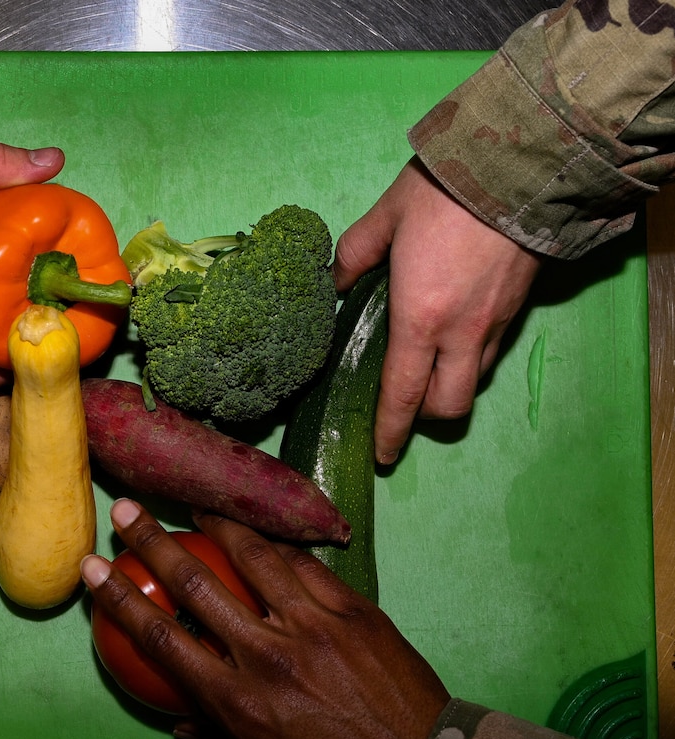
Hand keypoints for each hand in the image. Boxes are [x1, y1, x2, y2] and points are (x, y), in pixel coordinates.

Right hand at [81, 499, 449, 738]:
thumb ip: (221, 734)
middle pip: (196, 583)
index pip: (162, 638)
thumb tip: (183, 719)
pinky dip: (281, 547)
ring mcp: (313, 625)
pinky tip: (268, 535)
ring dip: (220, 525)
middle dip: (153, 540)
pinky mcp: (353, 610)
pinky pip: (308, 566)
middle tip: (126, 508)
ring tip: (199, 506)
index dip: (120, 599)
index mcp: (238, 701)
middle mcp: (268, 654)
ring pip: (256, 557)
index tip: (93, 568)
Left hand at [334, 157, 540, 463]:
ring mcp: (496, 324)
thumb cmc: (444, 192)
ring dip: (450, 387)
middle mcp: (461, 334)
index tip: (381, 454)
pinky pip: (493, 351)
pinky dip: (472, 358)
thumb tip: (336, 281)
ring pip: (474, 381)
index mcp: (420, 319)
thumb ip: (355, 254)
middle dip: (424, 419)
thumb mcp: (386, 216)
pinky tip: (456, 334)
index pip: (402, 394)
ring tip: (428, 369)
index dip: (389, 430)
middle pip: (448, 406)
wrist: (522, 165)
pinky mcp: (519, 307)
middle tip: (404, 408)